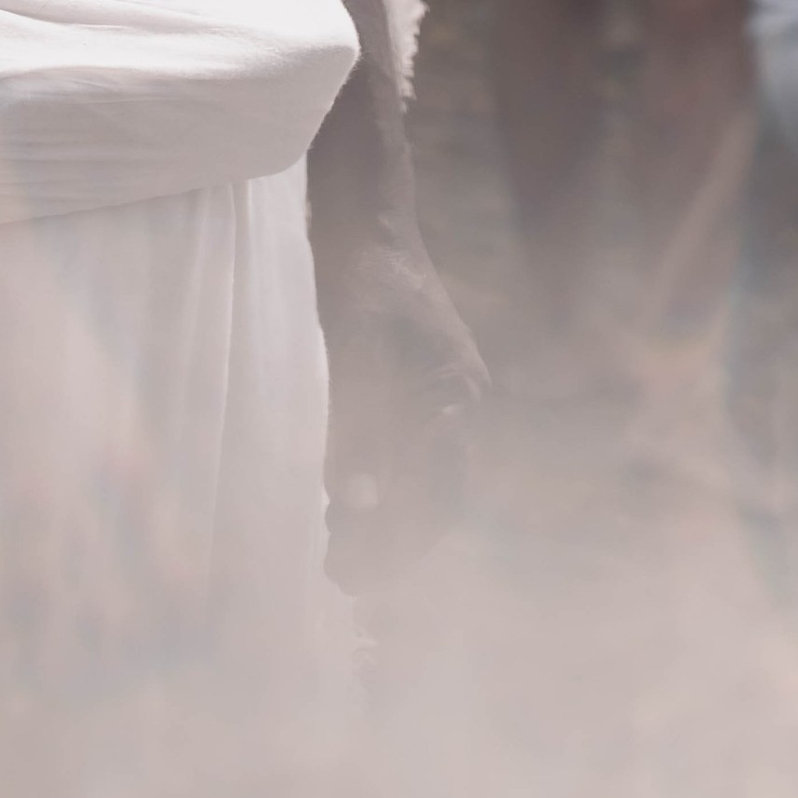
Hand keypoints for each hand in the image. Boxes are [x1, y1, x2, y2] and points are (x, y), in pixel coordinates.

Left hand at [318, 224, 485, 592]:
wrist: (366, 216)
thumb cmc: (363, 273)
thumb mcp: (356, 345)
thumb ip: (359, 420)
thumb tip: (355, 502)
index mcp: (460, 396)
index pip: (440, 491)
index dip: (403, 539)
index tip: (361, 570)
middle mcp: (458, 406)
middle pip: (434, 497)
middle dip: (394, 544)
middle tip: (343, 580)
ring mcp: (436, 399)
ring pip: (418, 482)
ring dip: (383, 524)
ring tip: (338, 560)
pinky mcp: (408, 392)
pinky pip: (401, 456)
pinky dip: (376, 489)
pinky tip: (340, 508)